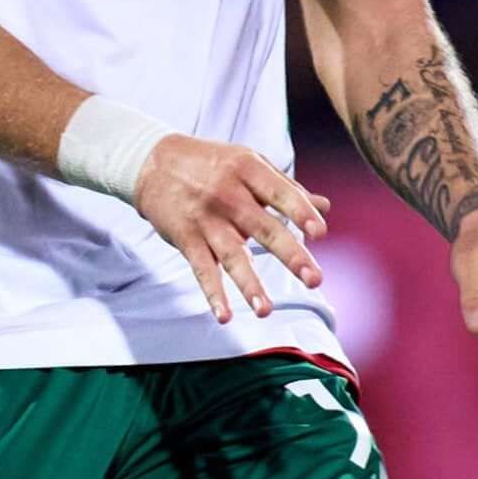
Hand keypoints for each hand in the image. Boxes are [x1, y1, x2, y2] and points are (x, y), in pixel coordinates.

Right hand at [131, 135, 327, 324]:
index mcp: (249, 170)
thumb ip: (286, 188)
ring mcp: (206, 220)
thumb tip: (325, 207)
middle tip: (315, 279)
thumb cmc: (212, 164)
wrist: (152, 162)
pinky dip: (213, 293)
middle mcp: (229, 195)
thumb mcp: (249, 164)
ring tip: (265, 311)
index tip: (320, 233)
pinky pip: (202, 269)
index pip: (281, 193)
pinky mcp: (186, 239)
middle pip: (264, 228)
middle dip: (291, 255)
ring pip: (232, 255)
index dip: (301, 212)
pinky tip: (224, 316)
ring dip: (249, 284)